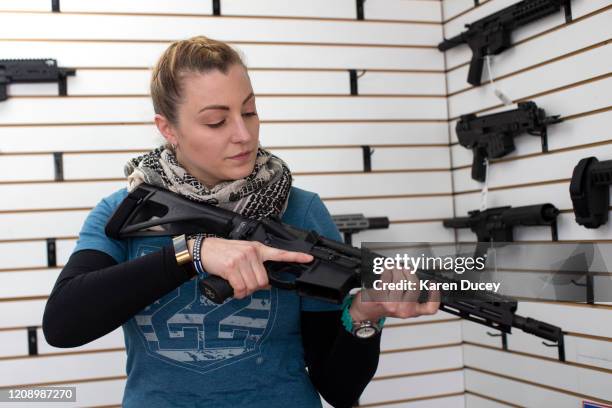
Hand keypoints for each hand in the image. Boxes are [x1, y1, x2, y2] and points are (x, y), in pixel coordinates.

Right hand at [189, 237, 313, 298]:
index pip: (280, 253)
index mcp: (258, 249)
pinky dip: (237, 293)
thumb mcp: (243, 253)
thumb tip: (264, 283)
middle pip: (263, 281)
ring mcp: (242, 259)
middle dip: (255, 288)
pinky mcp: (232, 267)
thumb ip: (255, 264)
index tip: (309, 259)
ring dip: (244, 292)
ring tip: (237, 286)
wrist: (204, 249)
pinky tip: (233, 289)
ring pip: (252, 286)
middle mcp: (252, 252)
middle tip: (244, 285)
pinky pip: (241, 288)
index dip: (296, 257)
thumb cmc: (223, 254)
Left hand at [349, 267, 439, 322]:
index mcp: (412, 311)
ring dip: (396, 269)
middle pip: (414, 286)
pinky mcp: (381, 299)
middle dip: (409, 272)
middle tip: (404, 267)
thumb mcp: (401, 302)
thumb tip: (411, 271)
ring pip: (400, 280)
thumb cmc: (383, 304)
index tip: (433, 284)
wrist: (366, 311)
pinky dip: (387, 271)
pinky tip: (386, 270)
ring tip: (393, 267)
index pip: (430, 308)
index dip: (435, 296)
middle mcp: (404, 310)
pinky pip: (387, 279)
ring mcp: (393, 305)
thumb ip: (410, 292)